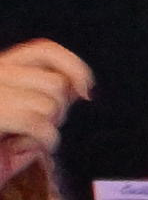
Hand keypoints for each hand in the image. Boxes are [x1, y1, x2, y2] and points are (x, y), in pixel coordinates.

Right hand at [0, 37, 79, 169]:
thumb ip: (48, 99)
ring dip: (49, 129)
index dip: (74, 67)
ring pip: (50, 103)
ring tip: (25, 140)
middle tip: (37, 131)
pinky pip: (37, 122)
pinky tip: (24, 148)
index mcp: (0, 70)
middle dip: (59, 112)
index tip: (87, 93)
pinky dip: (44, 141)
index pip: (44, 51)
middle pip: (55, 83)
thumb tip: (80, 88)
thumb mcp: (26, 121)